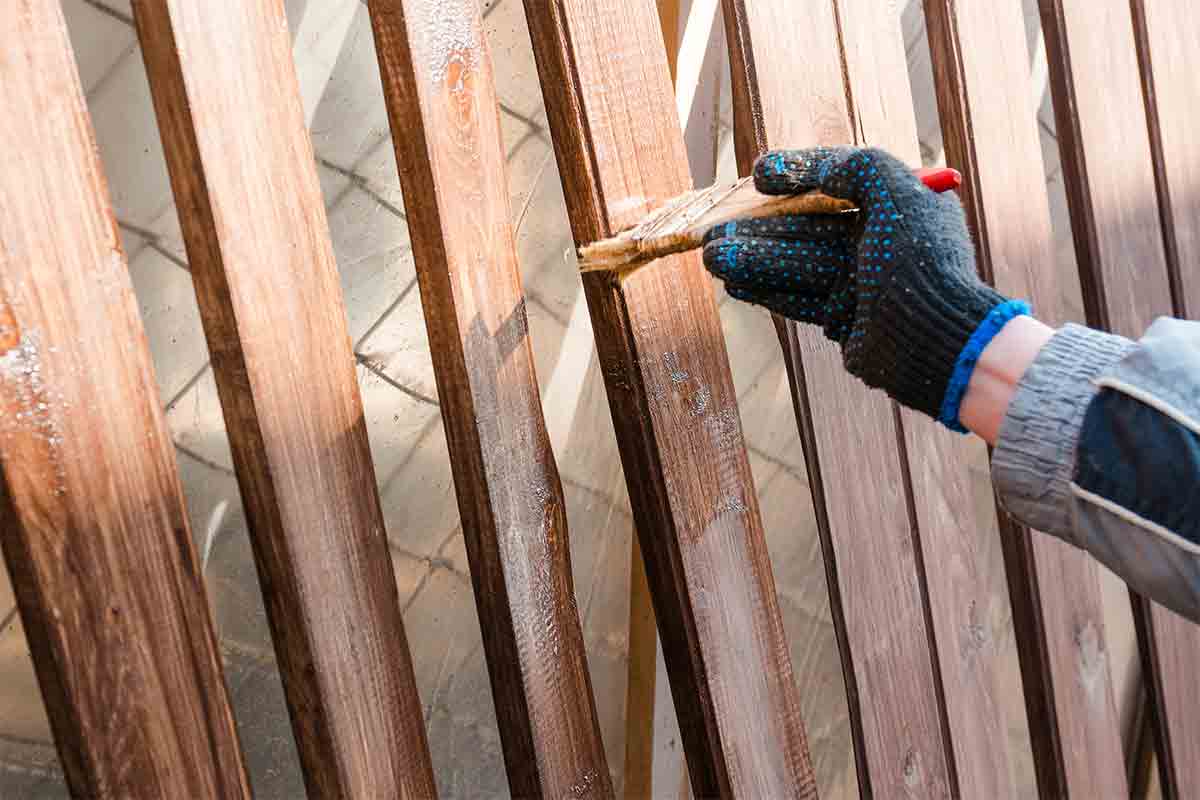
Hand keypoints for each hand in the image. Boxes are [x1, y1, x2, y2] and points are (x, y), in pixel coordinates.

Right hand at [703, 147, 1023, 429]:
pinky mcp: (847, 320)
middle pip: (807, 227)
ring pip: (796, 264)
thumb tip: (802, 171)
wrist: (935, 338)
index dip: (797, 174)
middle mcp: (879, 241)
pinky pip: (799, 299)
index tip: (759, 176)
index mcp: (897, 205)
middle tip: (713, 228)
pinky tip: (734, 284)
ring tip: (710, 254)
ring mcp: (862, 283)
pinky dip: (766, 290)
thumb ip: (850, 165)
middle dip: (758, 227)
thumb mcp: (892, 186)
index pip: (839, 181)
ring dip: (752, 258)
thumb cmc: (917, 257)